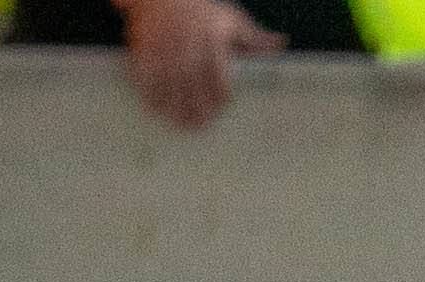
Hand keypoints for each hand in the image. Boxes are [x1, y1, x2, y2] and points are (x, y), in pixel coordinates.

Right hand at [125, 0, 280, 128]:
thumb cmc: (200, 8)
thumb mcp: (230, 17)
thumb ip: (253, 36)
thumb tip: (280, 44)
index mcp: (211, 34)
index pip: (218, 70)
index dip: (220, 93)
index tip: (223, 108)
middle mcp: (186, 40)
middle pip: (192, 80)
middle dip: (196, 106)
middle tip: (201, 127)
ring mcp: (163, 44)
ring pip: (168, 81)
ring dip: (173, 106)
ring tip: (180, 125)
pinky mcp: (144, 47)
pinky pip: (145, 74)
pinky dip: (149, 93)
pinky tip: (156, 110)